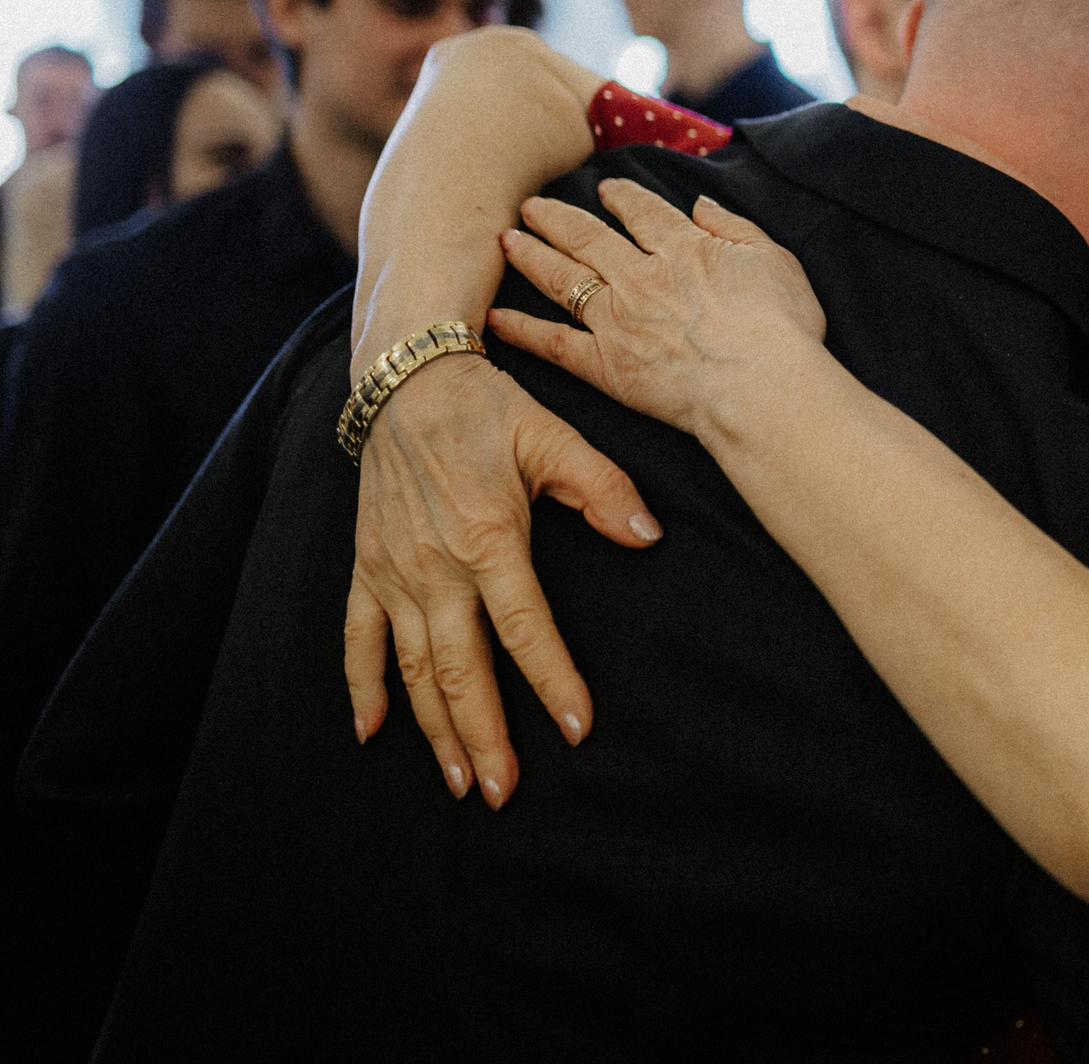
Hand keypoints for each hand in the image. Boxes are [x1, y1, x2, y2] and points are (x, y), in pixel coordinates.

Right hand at [346, 352, 662, 806]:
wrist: (406, 379)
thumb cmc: (488, 409)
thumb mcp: (554, 437)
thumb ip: (603, 489)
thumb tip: (648, 536)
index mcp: (488, 538)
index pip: (525, 628)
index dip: (553, 681)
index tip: (577, 730)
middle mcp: (435, 567)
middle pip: (459, 669)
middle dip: (484, 735)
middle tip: (505, 793)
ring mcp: (394, 572)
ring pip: (411, 669)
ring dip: (434, 730)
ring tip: (459, 783)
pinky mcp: (366, 567)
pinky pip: (357, 639)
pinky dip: (362, 688)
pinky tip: (373, 732)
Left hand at [487, 179, 825, 440]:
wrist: (760, 385)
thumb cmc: (780, 328)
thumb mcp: (775, 260)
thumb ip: (734, 228)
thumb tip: (701, 204)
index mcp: (685, 248)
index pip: (643, 212)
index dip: (621, 197)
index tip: (605, 188)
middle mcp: (641, 276)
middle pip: (588, 237)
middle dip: (557, 218)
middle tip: (531, 206)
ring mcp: (617, 319)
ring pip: (562, 278)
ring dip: (531, 256)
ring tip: (507, 240)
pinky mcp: (605, 364)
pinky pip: (553, 342)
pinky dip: (522, 329)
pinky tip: (495, 317)